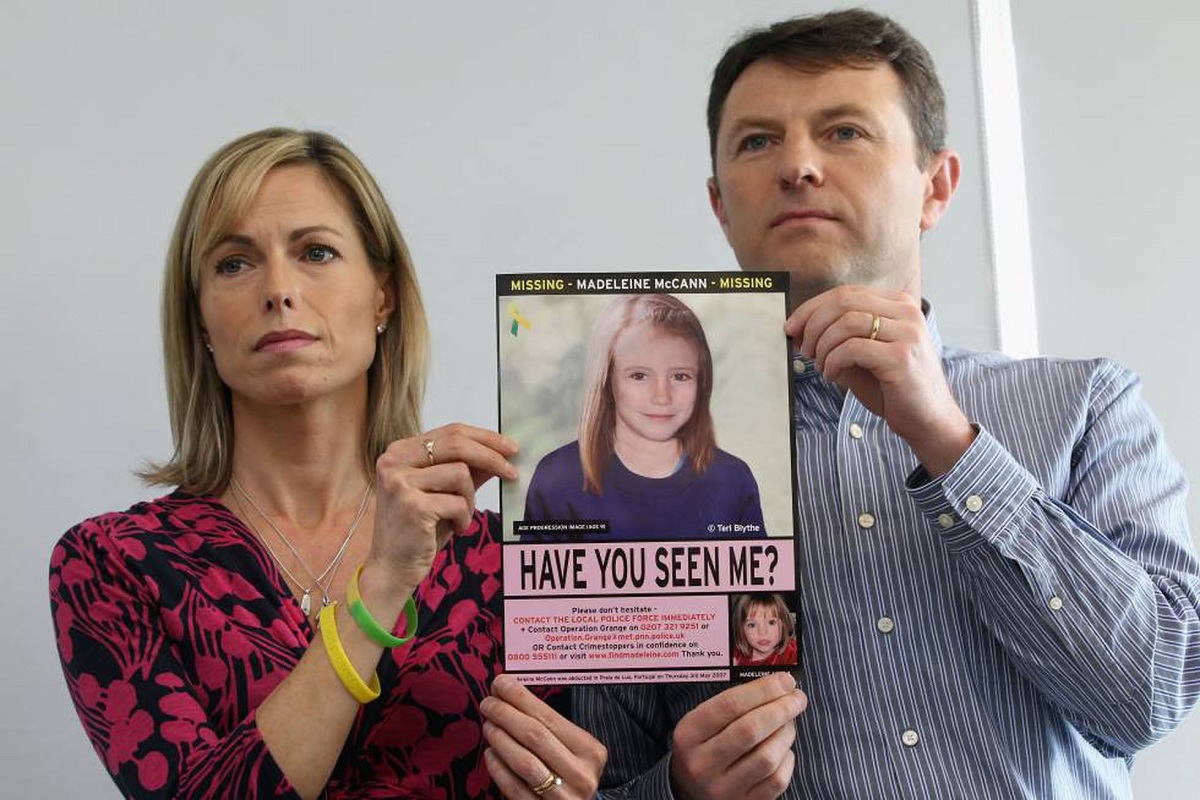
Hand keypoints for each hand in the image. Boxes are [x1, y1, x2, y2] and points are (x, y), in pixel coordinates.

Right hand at [368, 423, 517, 592]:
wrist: (391, 567)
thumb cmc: (419, 530)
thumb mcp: (444, 492)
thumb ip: (467, 470)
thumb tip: (501, 452)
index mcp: (400, 451)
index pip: (451, 431)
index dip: (485, 438)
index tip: (511, 447)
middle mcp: (394, 461)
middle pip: (457, 444)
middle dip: (492, 457)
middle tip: (512, 472)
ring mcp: (400, 482)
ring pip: (460, 474)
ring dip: (470, 499)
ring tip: (460, 516)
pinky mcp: (411, 506)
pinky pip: (458, 503)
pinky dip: (464, 518)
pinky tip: (454, 529)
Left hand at [482, 674, 606, 799]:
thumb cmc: (570, 773)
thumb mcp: (571, 748)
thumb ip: (546, 724)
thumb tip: (508, 690)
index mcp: (591, 751)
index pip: (550, 717)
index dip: (521, 698)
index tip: (500, 683)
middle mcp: (582, 774)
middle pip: (536, 736)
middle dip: (506, 714)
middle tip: (488, 703)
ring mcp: (564, 798)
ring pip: (524, 762)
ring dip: (500, 739)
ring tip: (488, 725)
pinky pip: (514, 788)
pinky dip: (498, 768)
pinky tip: (490, 753)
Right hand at [670, 672, 804, 799]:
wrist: (692, 791)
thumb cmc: (705, 746)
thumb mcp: (703, 723)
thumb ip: (733, 704)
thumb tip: (779, 685)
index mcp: (688, 735)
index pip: (729, 705)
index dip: (763, 690)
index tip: (785, 681)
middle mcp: (702, 763)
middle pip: (750, 730)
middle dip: (781, 709)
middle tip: (798, 698)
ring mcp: (723, 788)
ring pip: (767, 757)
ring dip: (786, 733)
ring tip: (789, 722)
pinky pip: (776, 780)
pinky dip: (787, 759)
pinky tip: (783, 749)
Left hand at [787, 286, 974, 474]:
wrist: (928, 420)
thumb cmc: (893, 388)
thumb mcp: (861, 356)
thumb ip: (835, 339)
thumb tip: (798, 331)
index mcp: (898, 305)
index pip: (845, 293)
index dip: (812, 308)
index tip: (792, 327)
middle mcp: (906, 313)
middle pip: (843, 302)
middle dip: (812, 324)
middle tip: (803, 349)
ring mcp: (906, 333)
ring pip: (846, 322)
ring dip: (822, 346)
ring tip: (820, 365)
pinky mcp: (900, 357)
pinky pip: (852, 348)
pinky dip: (832, 362)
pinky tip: (832, 376)